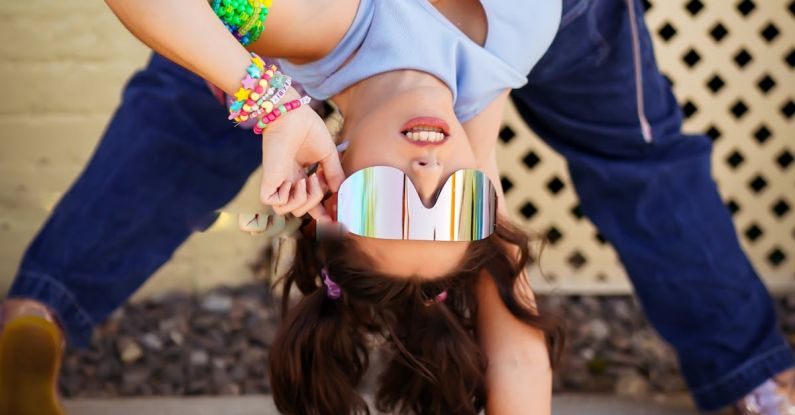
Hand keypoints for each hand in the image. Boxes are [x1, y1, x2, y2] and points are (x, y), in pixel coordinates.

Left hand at [259, 97, 342, 220]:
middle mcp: (289, 181)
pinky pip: (274, 204)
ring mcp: (278, 181)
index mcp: (301, 175)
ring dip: (304, 201)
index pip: (309, 202)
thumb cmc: (309, 129)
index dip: (320, 213)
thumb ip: (334, 173)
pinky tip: (295, 182)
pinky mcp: (269, 180)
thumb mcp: (328, 155)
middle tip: (318, 179)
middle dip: (315, 201)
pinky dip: (288, 199)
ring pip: (288, 211)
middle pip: (301, 209)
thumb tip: (339, 191)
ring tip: (307, 179)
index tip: (333, 220)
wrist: (292, 115)